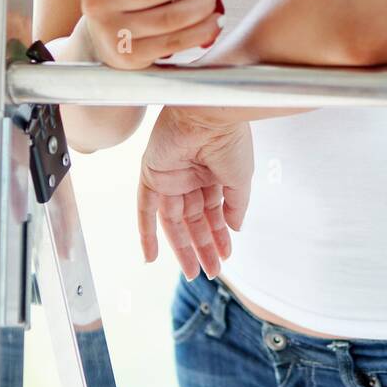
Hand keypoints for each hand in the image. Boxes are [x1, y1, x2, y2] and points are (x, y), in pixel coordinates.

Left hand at [137, 106, 252, 279]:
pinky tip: (150, 258)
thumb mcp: (240, 179)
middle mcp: (191, 176)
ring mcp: (170, 176)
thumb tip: (235, 228)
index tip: (226, 256)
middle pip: (194, 220)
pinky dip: (146, 233)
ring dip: (183, 247)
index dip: (219, 236)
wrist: (211, 115)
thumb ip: (236, 205)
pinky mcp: (151, 174)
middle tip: (211, 271)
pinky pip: (145, 209)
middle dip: (202, 247)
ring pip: (174, 220)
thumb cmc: (230, 139)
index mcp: (213, 174)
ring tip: (194, 272)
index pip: (214, 212)